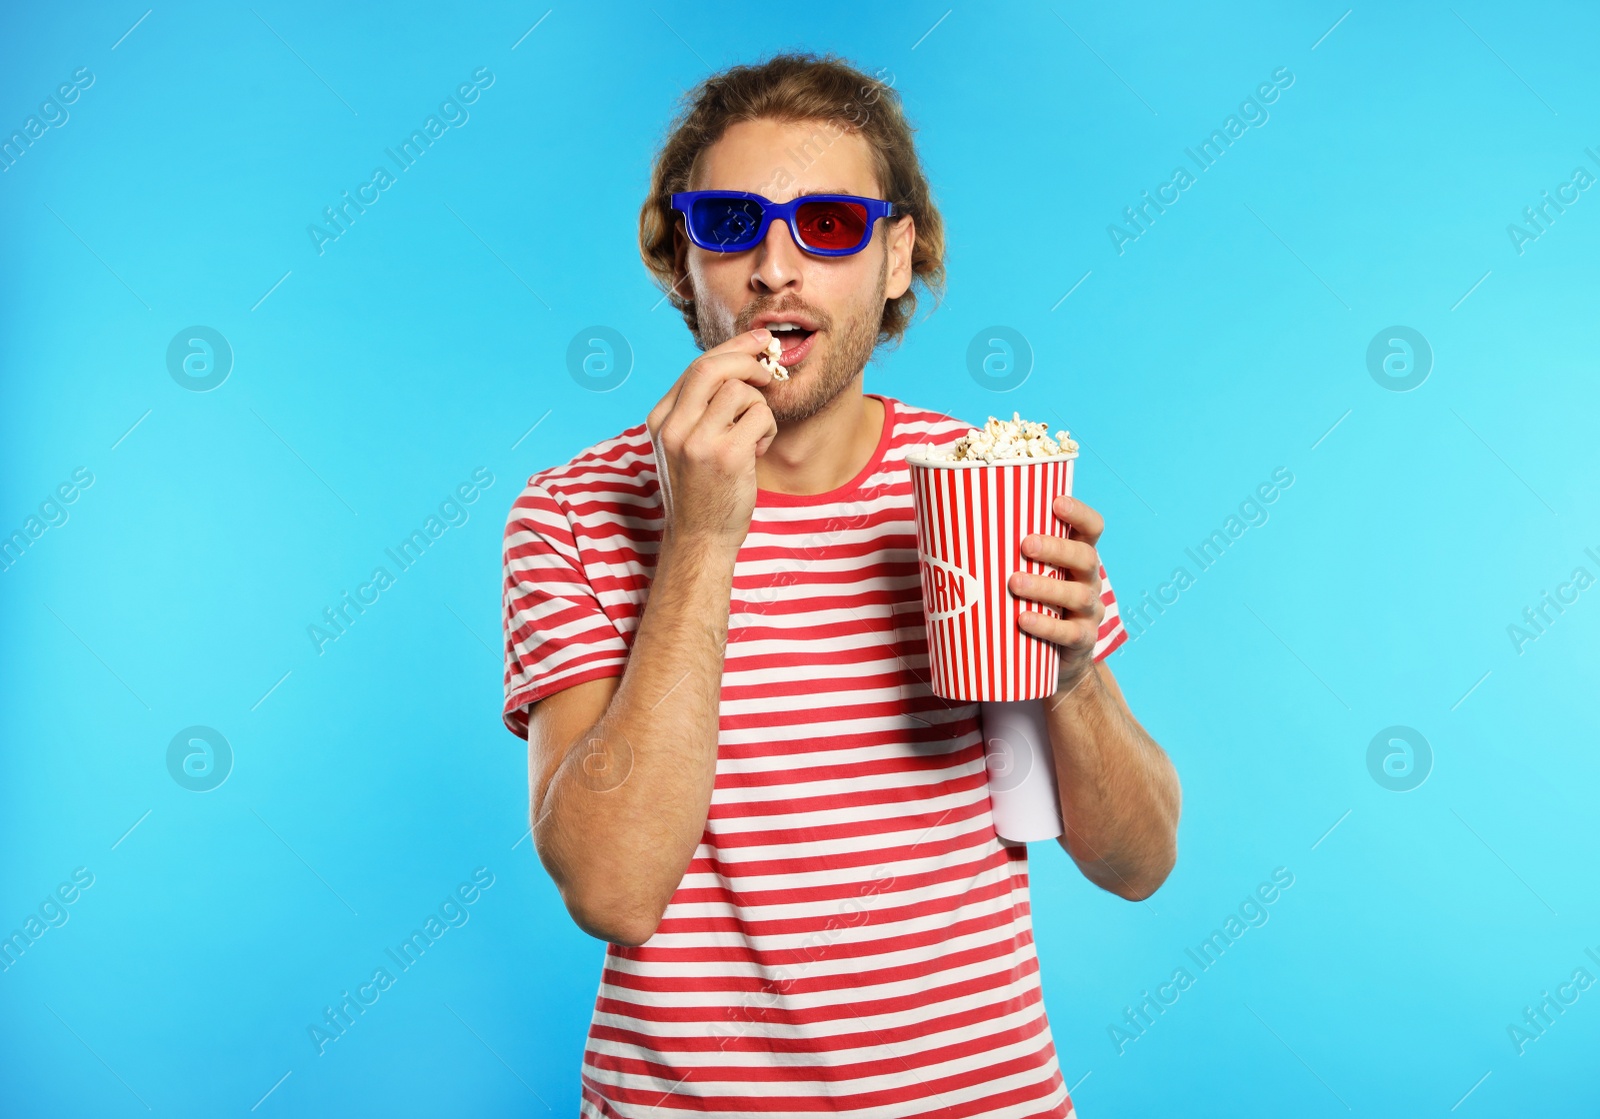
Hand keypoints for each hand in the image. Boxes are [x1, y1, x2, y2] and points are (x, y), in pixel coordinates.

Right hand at [646, 328, 779, 553]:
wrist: (700, 540)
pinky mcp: (725, 455)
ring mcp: (697, 441)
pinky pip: (760, 415)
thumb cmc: (701, 491)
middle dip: (748, 360)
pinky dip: (768, 429)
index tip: (758, 340)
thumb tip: (739, 361)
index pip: (696, 367)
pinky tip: (758, 451)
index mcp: (660, 419)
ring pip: (741, 390)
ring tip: (755, 435)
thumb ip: (700, 407)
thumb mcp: (686, 444)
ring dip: (760, 406)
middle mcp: (673, 427)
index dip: (733, 348)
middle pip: (713, 366)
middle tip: (769, 370)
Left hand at [1008, 494, 1105, 691]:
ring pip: (1077, 595)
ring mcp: (1090, 612)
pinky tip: (1023, 620)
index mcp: (1077, 557)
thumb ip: (1005, 556)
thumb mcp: (1027, 575)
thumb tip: (944, 533)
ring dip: (1045, 586)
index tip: (1056, 502)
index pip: (1091, 528)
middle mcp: (1090, 580)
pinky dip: (1046, 626)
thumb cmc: (1033, 604)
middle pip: (1085, 558)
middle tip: (1025, 545)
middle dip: (1056, 548)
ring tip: (1014, 583)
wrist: (1057, 659)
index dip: (1079, 513)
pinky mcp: (1083, 641)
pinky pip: (1069, 634)